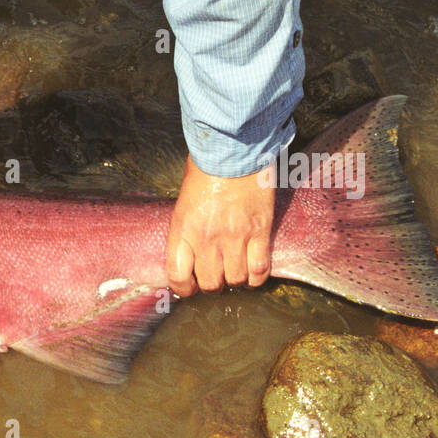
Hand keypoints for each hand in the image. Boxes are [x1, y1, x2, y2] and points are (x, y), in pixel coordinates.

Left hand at [166, 155, 275, 296]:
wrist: (234, 148)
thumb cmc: (206, 167)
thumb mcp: (184, 198)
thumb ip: (186, 226)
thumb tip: (191, 245)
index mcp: (182, 230)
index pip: (177, 277)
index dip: (184, 289)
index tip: (190, 288)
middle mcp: (206, 239)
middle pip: (210, 283)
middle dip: (213, 284)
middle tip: (217, 275)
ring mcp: (235, 237)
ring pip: (236, 280)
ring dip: (236, 279)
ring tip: (237, 271)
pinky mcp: (260, 232)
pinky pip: (259, 269)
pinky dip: (257, 276)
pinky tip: (255, 271)